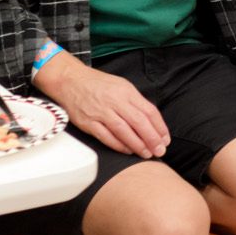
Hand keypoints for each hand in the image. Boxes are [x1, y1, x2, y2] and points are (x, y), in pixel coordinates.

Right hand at [36, 56, 168, 157]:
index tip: (165, 139)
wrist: (70, 80)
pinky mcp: (88, 122)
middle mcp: (115, 101)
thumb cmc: (97, 84)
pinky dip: (118, 145)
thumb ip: (136, 101)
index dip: (160, 127)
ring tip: (146, 154)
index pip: (149, 111)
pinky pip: (106, 137)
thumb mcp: (122, 86)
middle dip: (152, 139)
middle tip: (160, 151)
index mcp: (126, 92)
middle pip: (139, 122)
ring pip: (123, 131)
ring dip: (137, 145)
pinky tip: (127, 151)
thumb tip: (151, 120)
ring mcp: (101, 112)